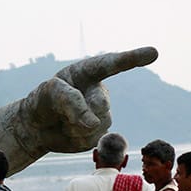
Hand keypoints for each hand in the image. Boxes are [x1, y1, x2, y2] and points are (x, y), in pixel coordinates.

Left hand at [19, 47, 157, 152]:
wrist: (36, 126)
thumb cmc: (43, 101)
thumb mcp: (50, 93)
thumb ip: (71, 102)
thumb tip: (92, 123)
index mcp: (88, 72)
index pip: (111, 63)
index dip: (132, 58)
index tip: (153, 52)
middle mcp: (99, 91)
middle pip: (101, 104)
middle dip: (80, 111)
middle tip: (60, 112)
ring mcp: (101, 113)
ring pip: (99, 123)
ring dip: (75, 126)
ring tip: (63, 120)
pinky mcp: (98, 133)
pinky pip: (92, 138)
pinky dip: (75, 138)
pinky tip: (68, 132)